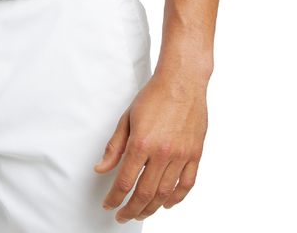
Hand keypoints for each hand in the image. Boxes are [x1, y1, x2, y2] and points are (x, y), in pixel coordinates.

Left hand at [93, 73, 207, 221]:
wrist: (182, 81)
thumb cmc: (154, 95)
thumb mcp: (127, 117)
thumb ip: (114, 146)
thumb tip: (102, 168)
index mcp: (141, 143)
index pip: (125, 182)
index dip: (115, 198)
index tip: (109, 205)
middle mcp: (162, 153)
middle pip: (144, 194)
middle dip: (131, 210)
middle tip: (123, 215)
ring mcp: (181, 155)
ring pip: (165, 194)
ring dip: (151, 208)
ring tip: (141, 213)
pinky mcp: (195, 154)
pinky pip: (187, 185)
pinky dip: (176, 199)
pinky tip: (167, 203)